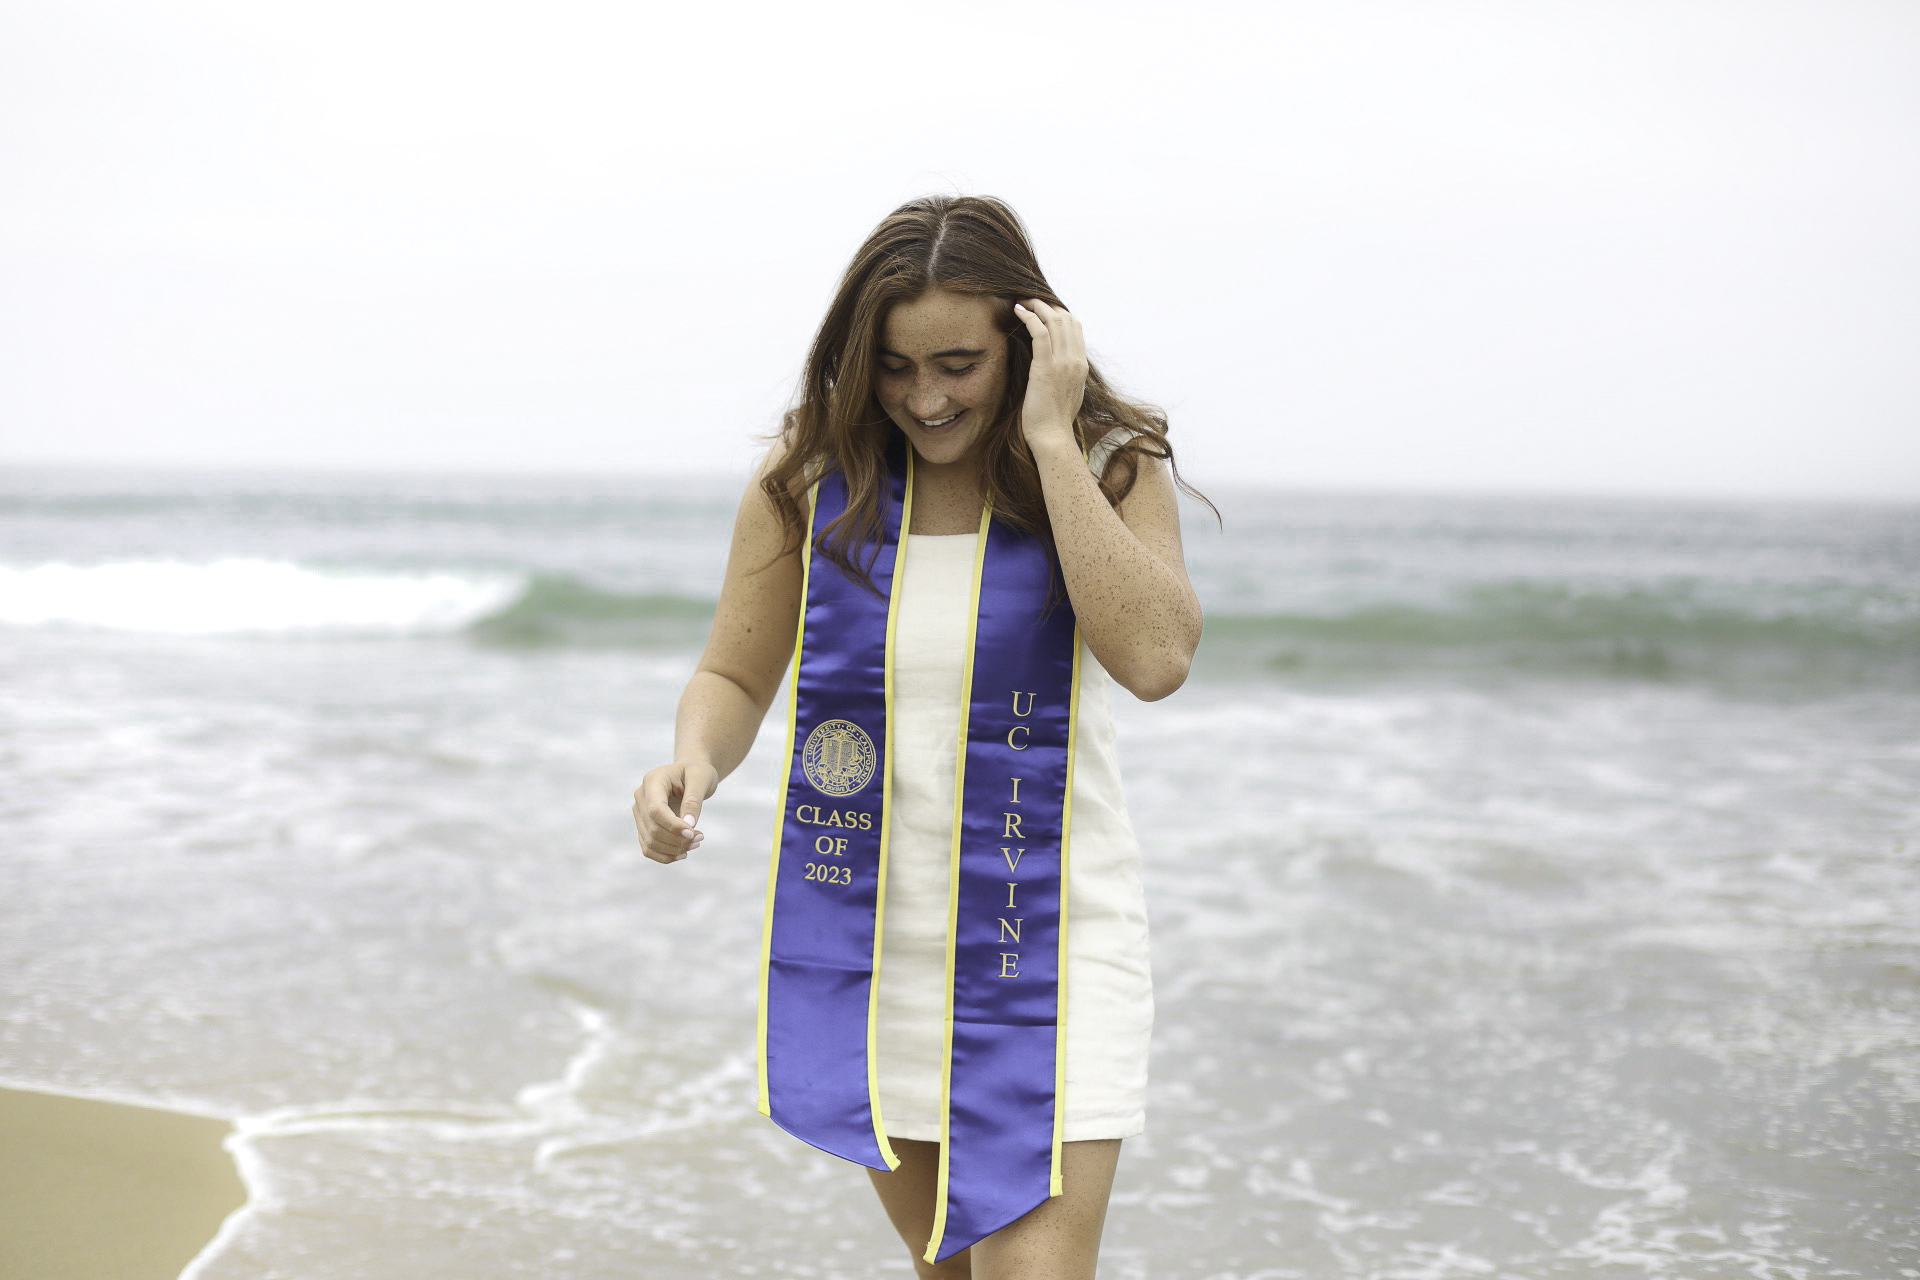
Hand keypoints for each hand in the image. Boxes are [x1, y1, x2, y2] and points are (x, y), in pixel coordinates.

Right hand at [632, 760, 717, 863]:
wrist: (689, 775)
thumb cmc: (697, 773)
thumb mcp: (701, 779)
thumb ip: (694, 800)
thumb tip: (688, 824)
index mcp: (652, 780)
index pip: (655, 810)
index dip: (673, 826)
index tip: (693, 833)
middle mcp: (641, 797)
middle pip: (652, 828)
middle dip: (677, 839)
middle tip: (700, 838)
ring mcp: (640, 812)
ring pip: (650, 841)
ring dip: (673, 850)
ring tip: (696, 843)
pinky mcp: (644, 825)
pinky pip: (649, 848)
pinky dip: (665, 855)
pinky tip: (683, 853)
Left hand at [1013, 299, 1086, 452]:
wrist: (1052, 437)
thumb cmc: (1053, 421)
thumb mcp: (1066, 394)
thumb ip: (1066, 377)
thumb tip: (1057, 369)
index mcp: (1081, 366)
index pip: (1076, 327)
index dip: (1059, 312)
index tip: (1043, 309)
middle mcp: (1075, 360)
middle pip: (1066, 319)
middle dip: (1047, 305)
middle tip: (1030, 300)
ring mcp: (1063, 363)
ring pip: (1054, 320)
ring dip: (1037, 306)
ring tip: (1022, 301)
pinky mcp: (1046, 367)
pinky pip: (1040, 332)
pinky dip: (1029, 317)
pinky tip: (1018, 311)